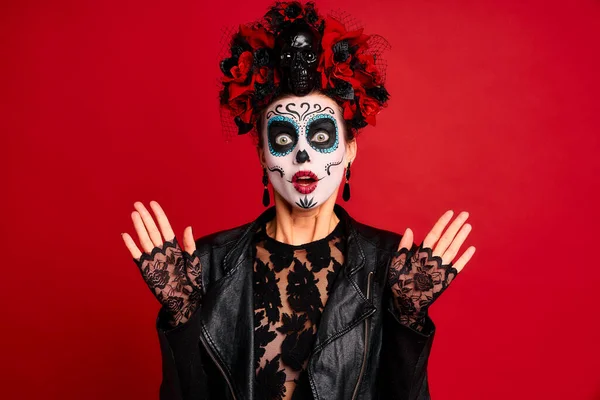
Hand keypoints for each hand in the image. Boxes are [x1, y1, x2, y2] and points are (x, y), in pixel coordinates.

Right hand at [122, 200, 201, 326]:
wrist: (184, 301)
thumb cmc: (191, 282)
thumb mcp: (193, 262)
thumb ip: (189, 245)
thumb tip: (188, 227)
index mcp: (174, 247)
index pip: (164, 227)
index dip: (159, 215)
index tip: (152, 203)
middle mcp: (162, 251)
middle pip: (152, 230)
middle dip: (145, 217)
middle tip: (137, 203)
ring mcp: (153, 259)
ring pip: (144, 239)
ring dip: (139, 227)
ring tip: (134, 214)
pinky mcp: (146, 269)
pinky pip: (137, 255)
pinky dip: (131, 246)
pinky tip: (126, 235)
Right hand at [388, 210, 475, 330]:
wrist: (409, 305)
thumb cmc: (400, 283)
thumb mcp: (397, 264)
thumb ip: (404, 247)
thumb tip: (409, 230)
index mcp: (421, 255)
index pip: (433, 235)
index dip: (442, 223)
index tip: (450, 213)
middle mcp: (434, 260)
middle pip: (446, 239)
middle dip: (455, 226)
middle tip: (465, 214)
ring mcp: (442, 269)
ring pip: (453, 249)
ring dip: (461, 237)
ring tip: (468, 226)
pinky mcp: (448, 278)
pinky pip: (458, 266)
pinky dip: (465, 258)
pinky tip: (472, 248)